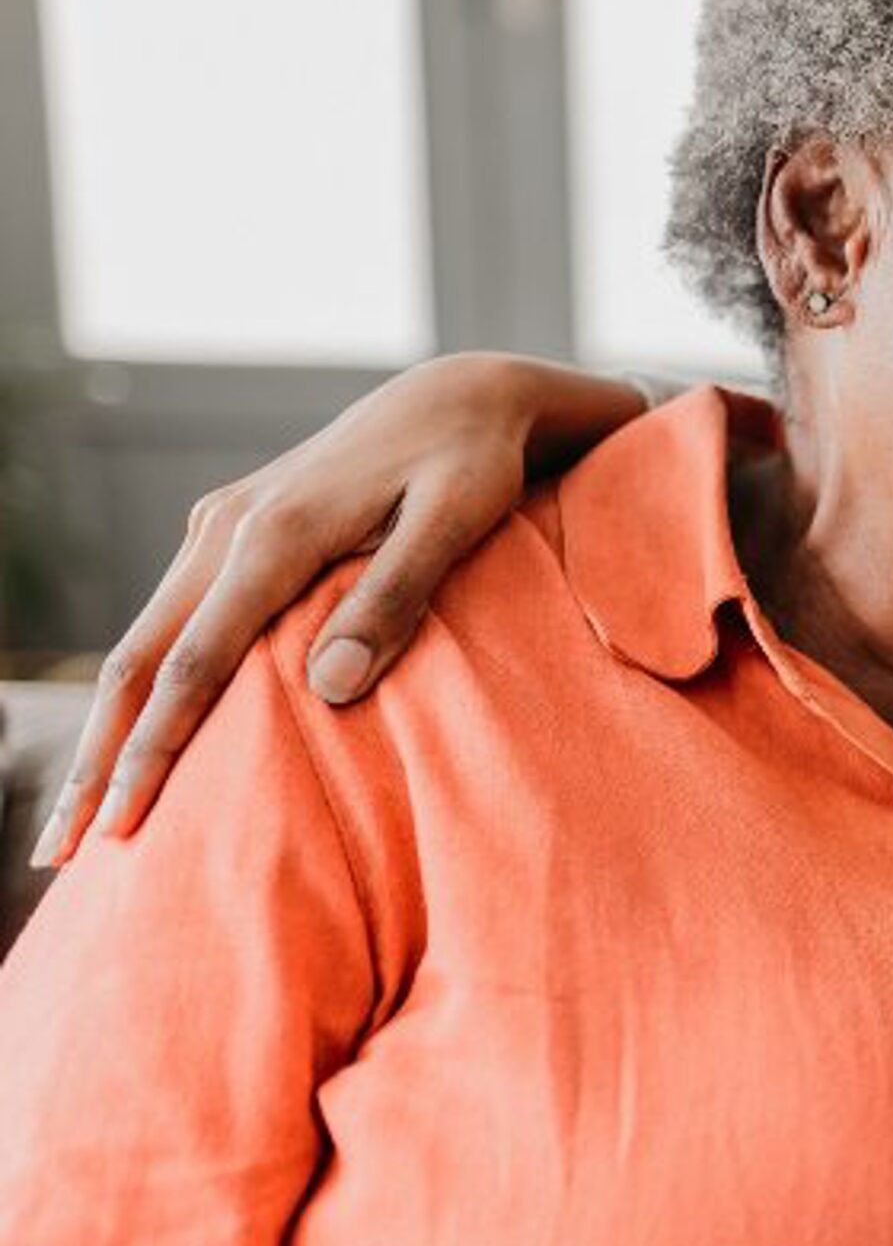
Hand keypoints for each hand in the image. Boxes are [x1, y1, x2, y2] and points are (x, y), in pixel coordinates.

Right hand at [31, 353, 637, 866]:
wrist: (462, 393)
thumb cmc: (474, 463)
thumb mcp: (457, 522)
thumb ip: (395, 599)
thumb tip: (328, 687)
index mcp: (277, 534)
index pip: (198, 663)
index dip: (155, 750)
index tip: (123, 825)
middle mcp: (229, 527)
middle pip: (140, 660)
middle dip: (99, 760)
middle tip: (64, 852)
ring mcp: (222, 525)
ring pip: (144, 642)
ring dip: (109, 730)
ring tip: (84, 817)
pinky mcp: (233, 528)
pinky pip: (173, 619)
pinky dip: (146, 686)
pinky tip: (136, 739)